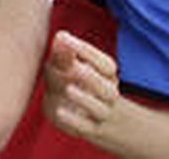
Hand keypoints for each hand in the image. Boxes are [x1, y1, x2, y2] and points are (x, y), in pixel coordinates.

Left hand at [43, 31, 121, 145]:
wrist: (97, 123)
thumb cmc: (79, 86)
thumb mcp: (73, 69)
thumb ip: (65, 54)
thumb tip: (60, 36)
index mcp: (107, 77)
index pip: (106, 65)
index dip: (87, 51)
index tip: (65, 38)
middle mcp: (109, 96)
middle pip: (107, 88)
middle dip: (91, 77)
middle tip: (74, 66)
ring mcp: (103, 115)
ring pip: (100, 109)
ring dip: (85, 99)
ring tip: (68, 88)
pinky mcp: (93, 132)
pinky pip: (87, 128)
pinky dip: (74, 121)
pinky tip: (60, 112)